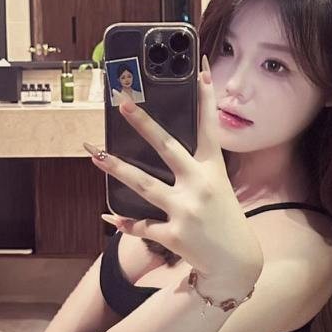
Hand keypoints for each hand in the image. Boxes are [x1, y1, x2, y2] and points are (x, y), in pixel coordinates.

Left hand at [83, 55, 263, 282]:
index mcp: (212, 170)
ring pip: (144, 185)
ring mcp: (185, 210)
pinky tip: (107, 213)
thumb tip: (169, 143)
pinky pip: (142, 225)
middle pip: (167, 148)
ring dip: (118, 168)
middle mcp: (199, 186)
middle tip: (121, 103)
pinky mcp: (174, 235)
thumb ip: (197, 164)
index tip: (201, 68)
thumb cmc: (224, 218)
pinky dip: (124, 221)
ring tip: (95, 154)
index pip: (209, 127)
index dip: (206, 97)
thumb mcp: (218, 185)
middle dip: (143, 124)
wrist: (236, 263)